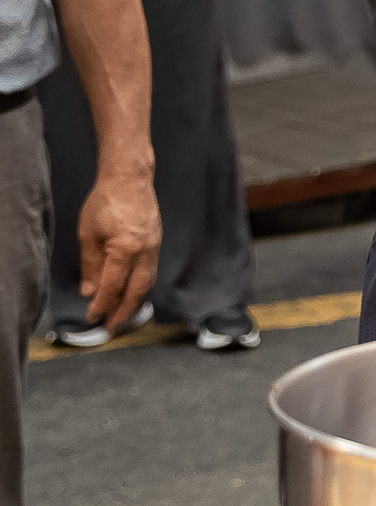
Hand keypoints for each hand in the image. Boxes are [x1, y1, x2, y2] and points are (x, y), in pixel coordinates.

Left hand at [78, 168, 158, 328]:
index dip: (101, 304)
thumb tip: (89, 289)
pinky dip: (141, 286)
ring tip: (123, 314)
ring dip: (135, 301)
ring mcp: (154, 247)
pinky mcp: (157, 242)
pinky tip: (133, 291)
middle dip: (123, 311)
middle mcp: (144, 252)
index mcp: (125, 250)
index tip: (92, 317)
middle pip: (136, 290)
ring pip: (147, 283)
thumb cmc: (106, 202)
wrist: (130, 179)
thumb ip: (90, 265)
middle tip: (111, 326)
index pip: (113, 286)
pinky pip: (150, 271)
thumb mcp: (88, 234)